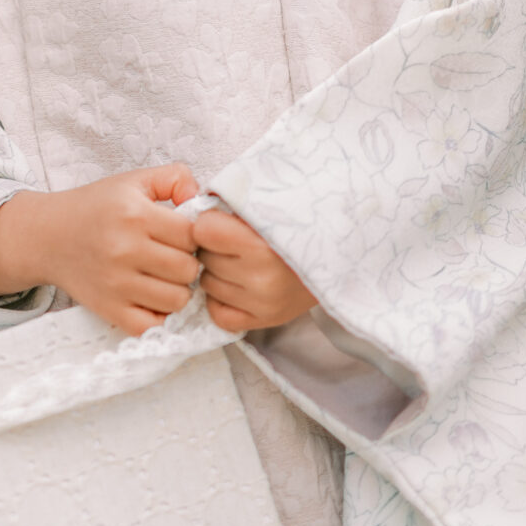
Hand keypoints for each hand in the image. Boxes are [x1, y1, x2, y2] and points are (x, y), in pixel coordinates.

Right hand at [0, 164, 201, 335]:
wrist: (47, 236)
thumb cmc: (95, 208)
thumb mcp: (132, 181)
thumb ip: (174, 178)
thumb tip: (201, 199)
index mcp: (134, 214)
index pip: (193, 235)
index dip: (196, 236)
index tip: (183, 235)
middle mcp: (125, 249)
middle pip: (188, 270)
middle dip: (188, 263)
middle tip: (173, 257)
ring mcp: (116, 284)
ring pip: (177, 300)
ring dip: (176, 290)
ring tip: (163, 277)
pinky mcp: (108, 309)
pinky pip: (152, 324)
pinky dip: (158, 315)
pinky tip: (150, 298)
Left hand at [192, 207, 316, 331]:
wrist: (337, 257)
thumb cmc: (298, 225)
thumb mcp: (268, 204)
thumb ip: (231, 203)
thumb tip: (188, 204)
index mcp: (260, 245)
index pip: (203, 230)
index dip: (209, 223)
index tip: (223, 222)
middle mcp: (261, 279)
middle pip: (203, 257)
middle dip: (213, 248)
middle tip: (235, 243)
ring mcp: (262, 304)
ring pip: (207, 285)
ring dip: (217, 272)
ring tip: (239, 262)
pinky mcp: (263, 322)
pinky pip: (218, 313)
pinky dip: (222, 299)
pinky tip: (237, 286)